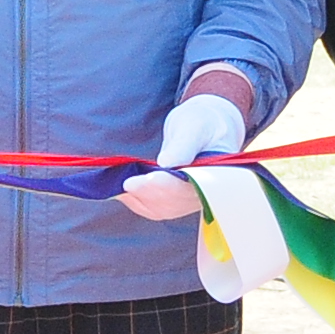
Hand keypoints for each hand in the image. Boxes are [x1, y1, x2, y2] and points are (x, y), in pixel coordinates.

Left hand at [121, 90, 245, 221]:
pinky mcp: (177, 203)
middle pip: (173, 201)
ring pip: (162, 208)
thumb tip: (167, 163)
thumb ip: (183, 145)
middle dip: (147, 192)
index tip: (145, 179)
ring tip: (119, 184)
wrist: (204, 131)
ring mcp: (190, 201)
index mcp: (215, 174)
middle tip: (126, 182)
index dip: (166, 185)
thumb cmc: (201, 124)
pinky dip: (138, 201)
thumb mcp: (195, 126)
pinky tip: (124, 191)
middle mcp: (205, 193)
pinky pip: (156, 209)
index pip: (189, 187)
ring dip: (139, 198)